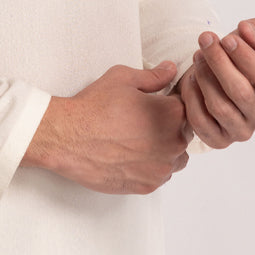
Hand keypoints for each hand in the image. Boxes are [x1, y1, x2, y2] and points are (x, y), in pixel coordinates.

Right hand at [22, 62, 192, 194]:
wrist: (68, 138)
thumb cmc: (93, 107)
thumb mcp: (123, 78)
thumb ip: (154, 75)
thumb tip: (170, 69)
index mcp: (172, 114)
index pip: (186, 106)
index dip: (171, 101)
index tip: (157, 101)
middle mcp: (173, 143)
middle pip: (183, 132)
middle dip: (169, 125)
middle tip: (143, 119)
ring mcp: (161, 167)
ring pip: (176, 157)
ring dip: (165, 148)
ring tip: (139, 138)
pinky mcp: (148, 185)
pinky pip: (160, 175)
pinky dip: (152, 166)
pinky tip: (132, 154)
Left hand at [177, 18, 254, 148]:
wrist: (218, 73)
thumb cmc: (241, 54)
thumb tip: (247, 31)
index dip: (247, 59)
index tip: (227, 38)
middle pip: (241, 92)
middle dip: (219, 62)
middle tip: (205, 40)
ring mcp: (242, 131)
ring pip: (220, 107)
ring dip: (204, 77)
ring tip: (198, 56)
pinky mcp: (219, 139)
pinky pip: (201, 122)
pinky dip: (192, 97)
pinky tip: (190, 79)